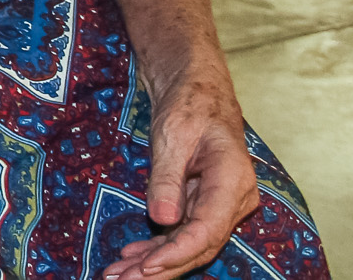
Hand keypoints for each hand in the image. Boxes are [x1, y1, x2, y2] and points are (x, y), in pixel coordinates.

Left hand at [105, 73, 261, 279]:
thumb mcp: (173, 135)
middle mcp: (234, 199)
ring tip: (118, 275)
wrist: (197, 90)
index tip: (146, 267)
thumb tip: (163, 220)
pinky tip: (132, 258)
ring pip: (189, 245)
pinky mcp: (204, 205)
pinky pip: (183, 233)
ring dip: (155, 263)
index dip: (177, 253)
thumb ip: (167, 178)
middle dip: (161, 268)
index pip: (207, 231)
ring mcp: (221, 205)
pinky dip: (158, 248)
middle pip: (199, 246)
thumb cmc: (189, 105)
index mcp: (233, 180)